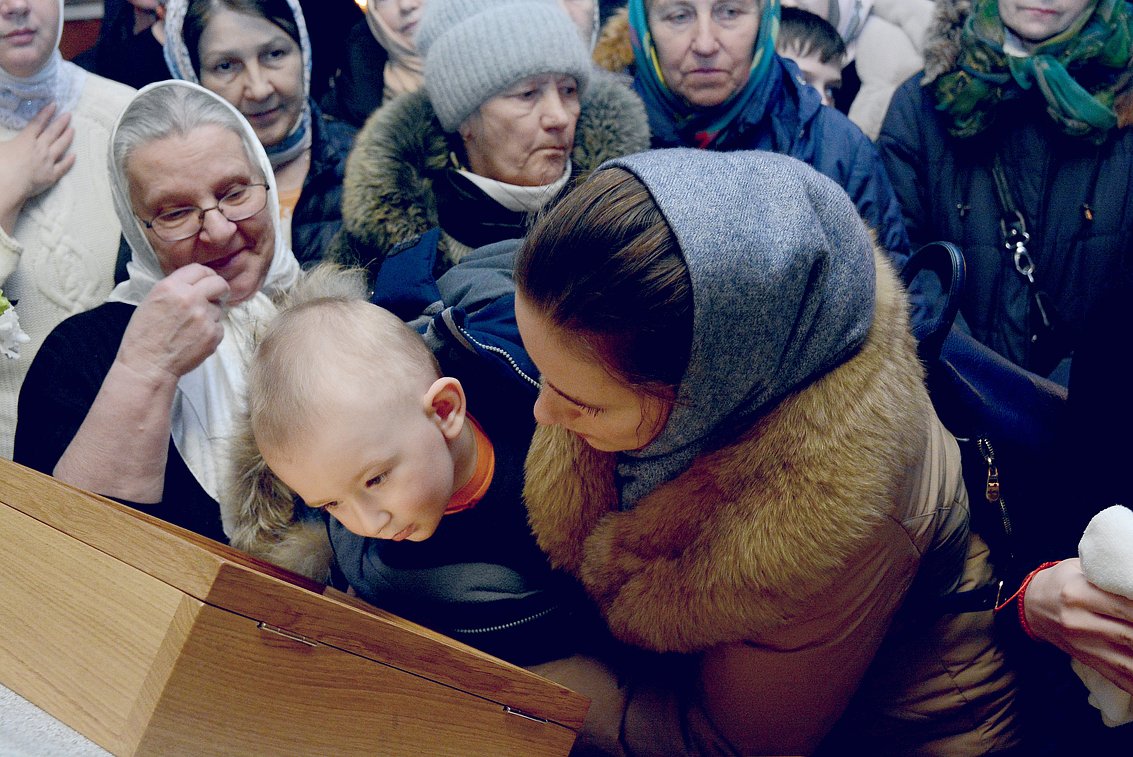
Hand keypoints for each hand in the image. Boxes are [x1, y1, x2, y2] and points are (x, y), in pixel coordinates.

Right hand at [0, 104, 74, 233]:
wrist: (9, 184)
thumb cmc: (0, 164)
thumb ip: (3, 137)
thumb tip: (5, 139)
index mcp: (25, 140)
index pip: (37, 123)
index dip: (46, 113)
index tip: (54, 105)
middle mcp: (39, 148)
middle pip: (52, 133)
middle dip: (61, 122)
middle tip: (69, 115)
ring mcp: (47, 162)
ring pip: (61, 147)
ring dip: (67, 137)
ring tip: (73, 130)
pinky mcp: (52, 175)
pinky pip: (63, 166)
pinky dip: (69, 160)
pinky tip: (74, 155)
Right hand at [115, 264, 230, 383]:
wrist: (147, 365)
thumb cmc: (144, 336)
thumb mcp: (152, 301)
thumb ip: (175, 289)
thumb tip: (196, 285)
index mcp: (171, 287)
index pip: (200, 269)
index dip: (205, 275)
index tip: (207, 281)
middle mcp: (190, 298)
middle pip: (219, 283)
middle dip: (218, 289)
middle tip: (214, 297)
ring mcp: (204, 317)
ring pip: (219, 308)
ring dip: (211, 314)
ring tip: (193, 326)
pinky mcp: (213, 334)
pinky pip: (220, 326)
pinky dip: (211, 331)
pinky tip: (195, 338)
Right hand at [1025, 558, 1132, 693]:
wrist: (1031, 605)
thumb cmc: (1060, 582)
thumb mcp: (1079, 568)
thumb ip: (1109, 575)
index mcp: (1076, 594)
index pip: (1123, 605)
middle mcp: (1078, 622)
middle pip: (1129, 634)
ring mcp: (1083, 645)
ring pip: (1127, 661)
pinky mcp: (1087, 660)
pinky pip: (1119, 677)